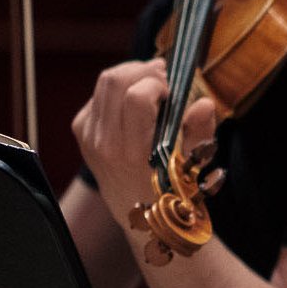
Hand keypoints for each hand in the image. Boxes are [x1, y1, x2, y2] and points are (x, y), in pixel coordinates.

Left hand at [71, 57, 215, 230]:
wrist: (139, 217)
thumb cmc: (172, 190)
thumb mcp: (195, 165)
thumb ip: (200, 132)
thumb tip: (204, 103)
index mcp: (134, 153)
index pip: (136, 97)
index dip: (157, 83)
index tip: (173, 89)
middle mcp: (106, 144)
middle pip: (114, 81)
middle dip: (142, 70)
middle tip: (163, 77)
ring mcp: (90, 137)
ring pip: (104, 82)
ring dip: (130, 74)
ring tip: (152, 82)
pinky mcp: (82, 131)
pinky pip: (97, 95)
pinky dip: (118, 89)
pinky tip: (134, 99)